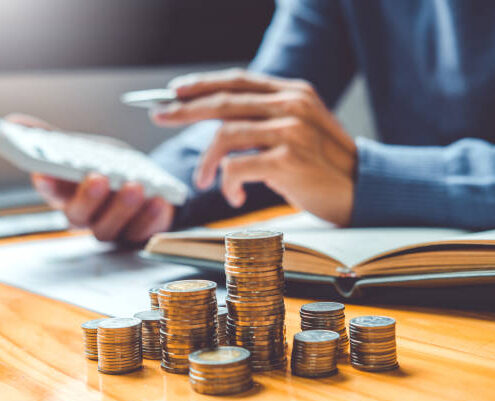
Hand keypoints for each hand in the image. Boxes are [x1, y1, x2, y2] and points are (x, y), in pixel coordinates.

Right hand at [5, 114, 173, 242]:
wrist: (144, 185)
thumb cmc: (106, 168)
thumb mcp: (83, 149)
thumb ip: (54, 139)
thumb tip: (15, 122)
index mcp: (64, 194)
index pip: (49, 190)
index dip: (45, 183)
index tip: (45, 171)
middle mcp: (84, 216)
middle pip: (78, 216)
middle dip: (88, 197)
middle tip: (98, 177)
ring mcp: (110, 228)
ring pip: (109, 228)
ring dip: (122, 207)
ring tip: (135, 185)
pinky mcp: (136, 235)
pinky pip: (141, 232)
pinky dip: (151, 217)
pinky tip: (159, 200)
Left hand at [151, 69, 356, 225]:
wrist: (363, 191)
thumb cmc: (324, 166)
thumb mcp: (299, 130)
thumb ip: (266, 120)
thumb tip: (220, 124)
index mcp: (293, 93)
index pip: (237, 81)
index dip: (202, 84)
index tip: (175, 90)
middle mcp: (292, 105)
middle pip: (223, 101)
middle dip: (184, 109)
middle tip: (160, 115)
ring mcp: (291, 131)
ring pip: (225, 134)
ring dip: (207, 161)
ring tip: (203, 179)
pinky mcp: (288, 160)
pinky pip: (237, 167)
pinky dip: (227, 183)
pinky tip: (233, 196)